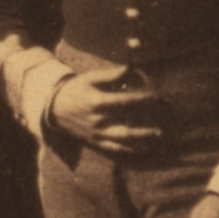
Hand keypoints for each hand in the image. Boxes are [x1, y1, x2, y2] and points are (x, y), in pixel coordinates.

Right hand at [46, 72, 167, 160]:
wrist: (55, 109)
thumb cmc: (76, 89)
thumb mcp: (90, 78)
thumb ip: (112, 75)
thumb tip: (132, 68)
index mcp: (97, 102)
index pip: (124, 102)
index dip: (142, 100)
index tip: (156, 97)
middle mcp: (98, 121)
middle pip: (127, 122)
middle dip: (147, 119)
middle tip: (163, 115)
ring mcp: (97, 134)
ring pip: (123, 139)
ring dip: (143, 138)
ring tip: (159, 134)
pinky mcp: (96, 142)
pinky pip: (116, 149)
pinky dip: (131, 149)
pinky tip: (145, 147)